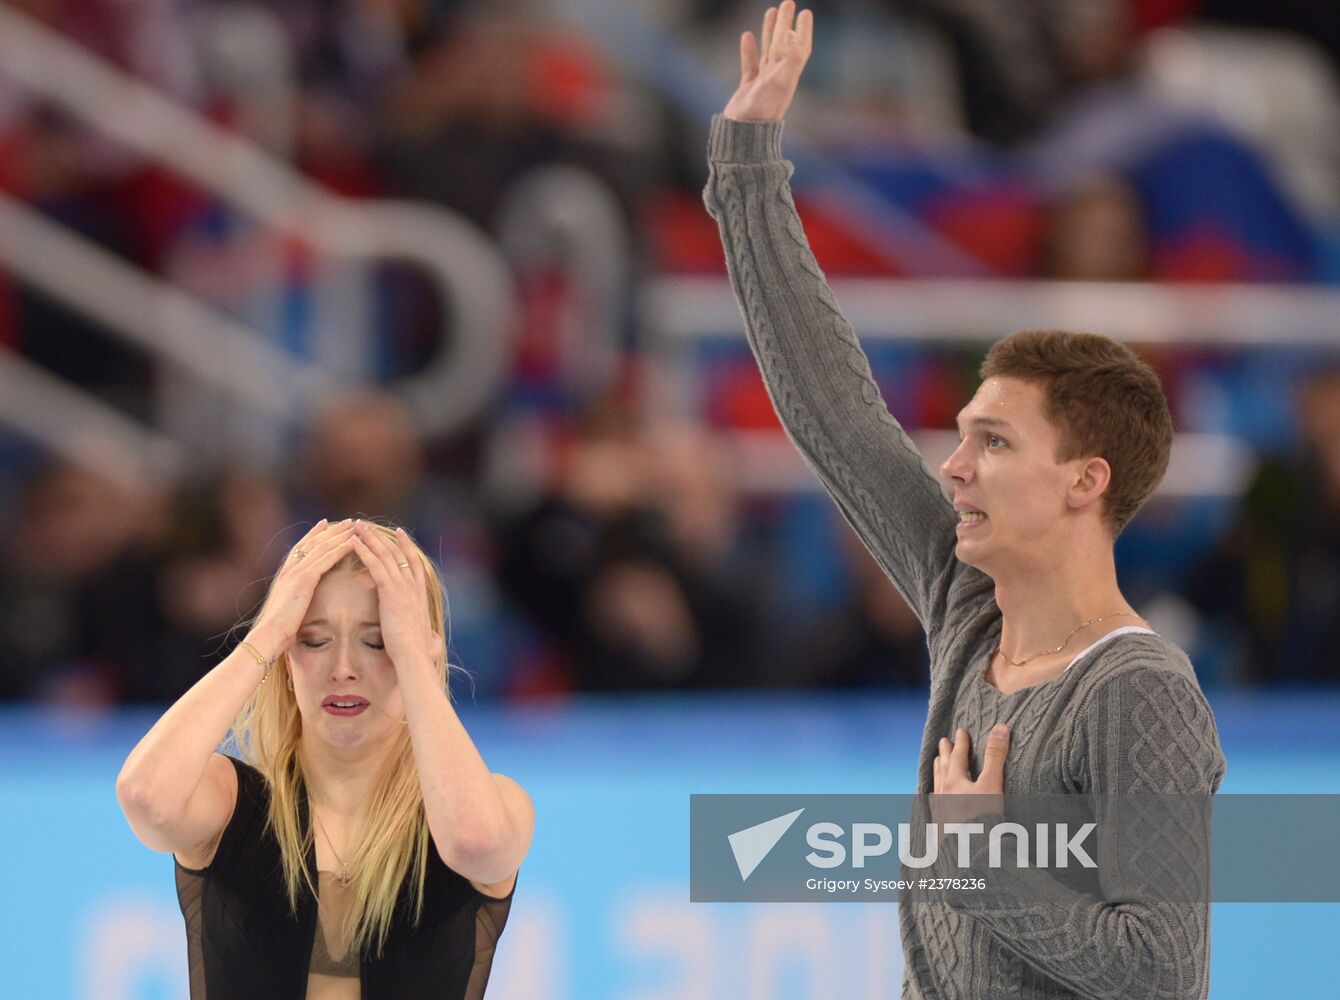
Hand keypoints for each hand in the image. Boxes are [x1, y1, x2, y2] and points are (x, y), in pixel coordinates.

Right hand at [247, 519, 356, 657]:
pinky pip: (326, 559)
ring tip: (354, 526)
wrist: (268, 636)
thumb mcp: (287, 609)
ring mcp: (295, 573)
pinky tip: (352, 543)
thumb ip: (294, 599)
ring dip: (339, 535)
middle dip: (331, 530)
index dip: (314, 534)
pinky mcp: (304, 580)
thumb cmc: (277, 630)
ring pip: (321, 547)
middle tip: (347, 521)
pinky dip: (340, 549)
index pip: (301, 548)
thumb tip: (300, 601)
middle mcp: (289, 570)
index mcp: (284, 575)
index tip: (325, 524)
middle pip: (313, 542)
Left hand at [350, 521, 441, 672]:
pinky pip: (375, 565)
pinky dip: (365, 550)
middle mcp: (413, 585)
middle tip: (369, 525)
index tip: (399, 533)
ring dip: (371, 537)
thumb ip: (428, 633)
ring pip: (385, 554)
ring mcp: (403, 587)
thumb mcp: (427, 638)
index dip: (406, 546)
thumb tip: (433, 638)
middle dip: (383, 536)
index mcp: (420, 594)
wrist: (413, 655)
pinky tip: (353, 541)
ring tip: (357, 525)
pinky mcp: (390, 591)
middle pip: (398, 553)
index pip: (413, 562)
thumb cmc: (418, 653)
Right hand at [723, 1, 813, 122]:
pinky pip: (750, 64)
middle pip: (784, 44)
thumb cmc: (764, 109)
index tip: (805, 12)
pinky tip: (746, 35)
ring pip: (768, 51)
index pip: (800, 47)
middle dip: (786, 24)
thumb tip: (793, 32)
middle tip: (788, 3)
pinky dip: (748, 50)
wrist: (744, 133)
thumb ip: (791, 56)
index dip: (804, 30)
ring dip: (770, 32)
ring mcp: (763, 82)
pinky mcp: (748, 88)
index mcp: (789, 74)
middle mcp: (778, 77)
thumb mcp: (781, 81)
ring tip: (770, 12)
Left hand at [930, 725, 1009, 827]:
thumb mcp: (992, 784)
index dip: (961, 743)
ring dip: (938, 770)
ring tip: (937, 763)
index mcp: (955, 781)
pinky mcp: (940, 823)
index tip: (960, 731)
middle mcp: (944, 792)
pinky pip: (934, 802)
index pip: (958, 756)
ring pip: (937, 783)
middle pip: (943, 767)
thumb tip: (1000, 728)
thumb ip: (995, 756)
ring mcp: (940, 808)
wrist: (969, 851)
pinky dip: (935, 793)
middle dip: (945, 753)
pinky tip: (933, 797)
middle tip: (943, 741)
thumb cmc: (982, 818)